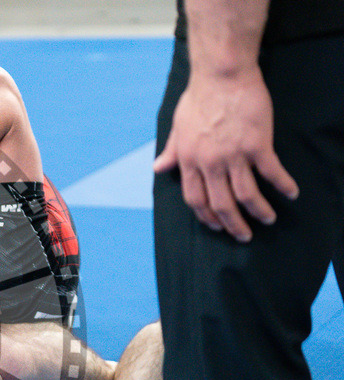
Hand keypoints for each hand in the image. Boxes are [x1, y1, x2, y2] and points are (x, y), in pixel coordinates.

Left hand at [154, 66, 298, 242]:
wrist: (221, 75)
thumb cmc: (199, 97)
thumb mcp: (178, 126)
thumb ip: (172, 150)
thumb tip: (159, 167)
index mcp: (188, 161)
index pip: (195, 199)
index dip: (206, 216)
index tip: (216, 225)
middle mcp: (209, 163)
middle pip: (220, 205)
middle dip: (232, 225)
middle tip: (243, 235)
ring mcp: (233, 155)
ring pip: (246, 195)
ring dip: (258, 212)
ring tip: (267, 220)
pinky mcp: (256, 144)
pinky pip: (271, 172)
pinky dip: (282, 186)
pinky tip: (291, 193)